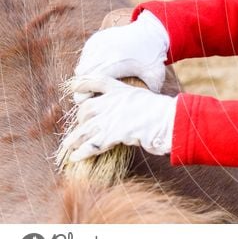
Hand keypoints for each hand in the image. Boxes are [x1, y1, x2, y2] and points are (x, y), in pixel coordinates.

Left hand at [62, 75, 176, 162]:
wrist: (169, 120)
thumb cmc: (163, 112)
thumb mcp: (145, 99)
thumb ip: (130, 103)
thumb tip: (123, 113)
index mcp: (122, 90)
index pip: (98, 81)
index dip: (84, 83)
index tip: (75, 87)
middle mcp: (113, 102)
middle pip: (86, 109)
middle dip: (79, 121)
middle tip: (78, 130)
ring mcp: (111, 117)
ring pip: (84, 128)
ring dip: (74, 139)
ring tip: (68, 147)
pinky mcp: (113, 134)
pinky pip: (92, 144)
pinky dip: (82, 152)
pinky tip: (76, 157)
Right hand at [75, 9, 169, 92]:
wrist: (152, 30)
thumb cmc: (154, 56)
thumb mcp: (154, 76)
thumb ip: (147, 93)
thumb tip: (142, 112)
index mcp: (112, 65)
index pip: (86, 85)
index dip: (84, 96)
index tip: (90, 101)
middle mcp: (100, 53)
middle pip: (80, 77)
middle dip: (84, 87)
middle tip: (92, 94)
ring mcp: (96, 45)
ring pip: (81, 66)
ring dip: (86, 75)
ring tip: (98, 82)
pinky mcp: (95, 39)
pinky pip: (85, 55)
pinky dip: (90, 63)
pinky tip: (102, 68)